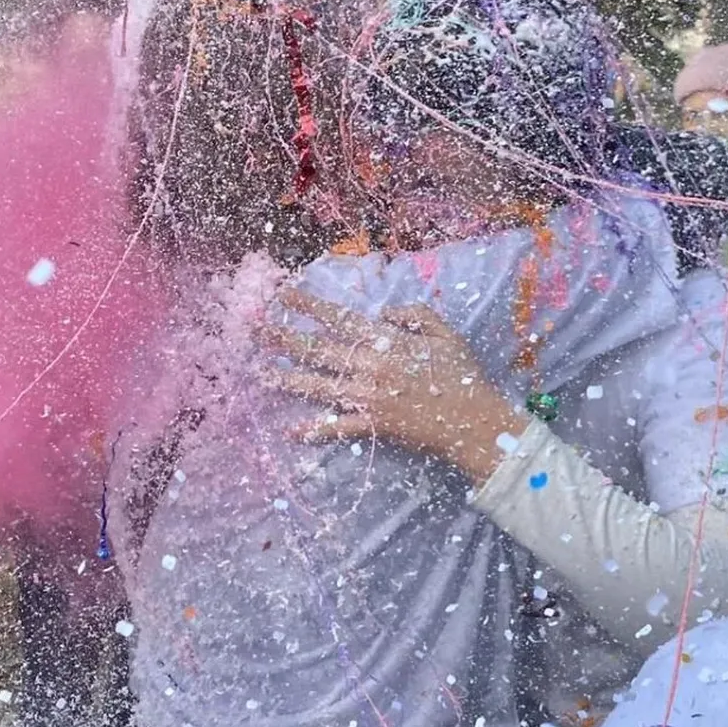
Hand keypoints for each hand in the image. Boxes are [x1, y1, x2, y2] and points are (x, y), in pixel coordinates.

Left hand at [259, 289, 527, 483]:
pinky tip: (292, 431)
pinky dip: (316, 429)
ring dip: (288, 379)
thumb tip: (386, 312)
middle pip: (318, 350)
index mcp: (386, 341)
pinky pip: (338, 427)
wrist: (474, 421)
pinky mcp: (373, 426)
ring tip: (260, 372)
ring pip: (319, 386)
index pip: (338, 319)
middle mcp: (370, 367)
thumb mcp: (446, 333)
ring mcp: (368, 397)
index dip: (308, 306)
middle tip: (253, 328)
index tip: (282, 295)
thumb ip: (416, 315)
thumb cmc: (463, 376)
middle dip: (284, 337)